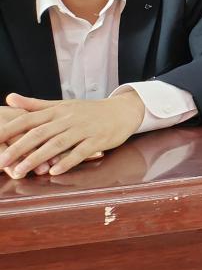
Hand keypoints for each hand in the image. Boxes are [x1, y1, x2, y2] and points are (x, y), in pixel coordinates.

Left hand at [0, 92, 143, 177]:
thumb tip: (9, 98)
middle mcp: (69, 118)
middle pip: (40, 133)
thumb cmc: (89, 111)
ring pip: (57, 144)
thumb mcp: (62, 105)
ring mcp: (84, 129)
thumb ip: (35, 105)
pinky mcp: (98, 140)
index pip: (28, 118)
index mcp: (58, 110)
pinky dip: (67, 161)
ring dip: (37, 158)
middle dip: (18, 148)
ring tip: (19, 171)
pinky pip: (80, 152)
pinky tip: (54, 172)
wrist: (122, 111)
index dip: (9, 129)